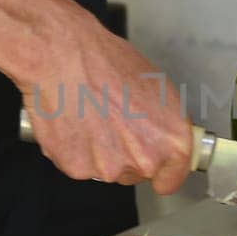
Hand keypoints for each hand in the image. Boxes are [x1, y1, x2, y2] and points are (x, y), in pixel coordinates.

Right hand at [19, 13, 192, 193]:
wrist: (64, 56)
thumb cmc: (107, 63)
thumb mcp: (156, 87)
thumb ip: (163, 124)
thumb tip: (160, 135)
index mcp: (172, 141)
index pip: (171, 179)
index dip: (162, 173)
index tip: (156, 170)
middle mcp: (144, 160)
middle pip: (136, 173)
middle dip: (127, 155)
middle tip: (112, 123)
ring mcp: (110, 168)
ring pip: (106, 170)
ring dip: (99, 152)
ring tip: (90, 117)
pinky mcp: (77, 168)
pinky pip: (78, 165)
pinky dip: (74, 150)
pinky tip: (74, 123)